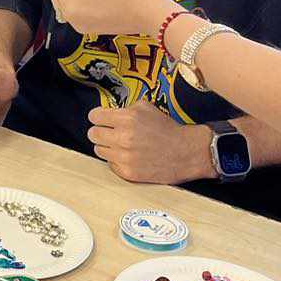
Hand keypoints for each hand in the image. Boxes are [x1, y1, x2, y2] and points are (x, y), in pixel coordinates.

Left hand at [87, 105, 212, 184]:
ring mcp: (124, 157)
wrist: (187, 152)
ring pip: (99, 150)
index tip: (101, 119)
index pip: (94, 116)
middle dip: (101, 131)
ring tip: (121, 145)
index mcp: (127, 118)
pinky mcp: (127, 172)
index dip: (98, 116)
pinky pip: (110, 164)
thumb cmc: (168, 129)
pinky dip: (117, 160)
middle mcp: (123, 137)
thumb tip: (108, 112)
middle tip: (110, 132)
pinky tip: (129, 156)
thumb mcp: (147, 107)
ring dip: (107, 146)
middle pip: (93, 134)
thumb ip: (125, 108)